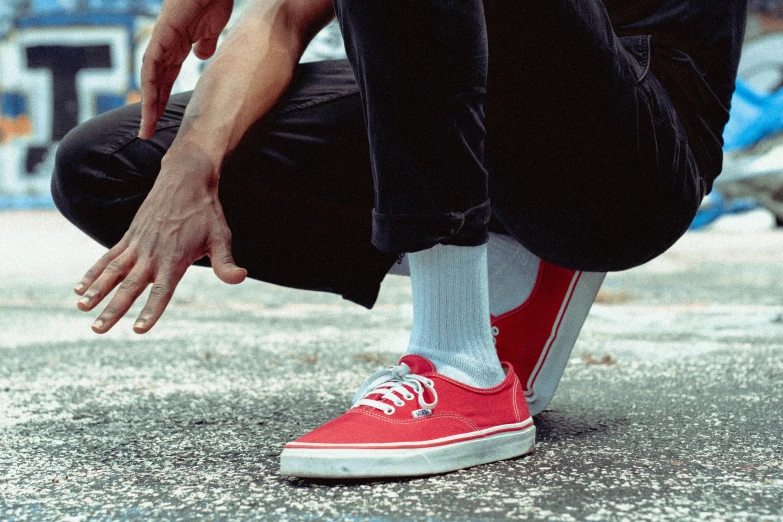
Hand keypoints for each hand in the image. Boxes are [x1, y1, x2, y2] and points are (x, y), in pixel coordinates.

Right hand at [74, 146, 246, 333]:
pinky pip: (107, 257)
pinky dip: (93, 273)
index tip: (139, 329)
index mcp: (174, 260)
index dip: (151, 311)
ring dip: (97, 291)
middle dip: (113, 310)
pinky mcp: (129, 237)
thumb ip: (225, 263)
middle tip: (97, 330)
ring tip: (81, 309)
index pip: (161, 291)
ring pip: (112, 272)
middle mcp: (152, 255)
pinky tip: (80, 289)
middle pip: (130, 287)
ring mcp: (137, 245)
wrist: (186, 180)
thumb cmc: (206, 214)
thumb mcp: (221, 238)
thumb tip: (239, 278)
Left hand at [139, 0, 234, 138]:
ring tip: (147, 126)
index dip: (161, 100)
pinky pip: (152, 65)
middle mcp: (165, 47)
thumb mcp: (211, 30)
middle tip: (147, 133)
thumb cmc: (212, 0)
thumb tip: (202, 57)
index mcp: (177, 48)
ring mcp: (161, 41)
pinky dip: (149, 85)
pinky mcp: (162, 35)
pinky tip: (149, 103)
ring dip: (147, 104)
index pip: (165, 80)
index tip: (160, 121)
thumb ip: (205, 44)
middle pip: (154, 84)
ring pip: (149, 79)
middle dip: (150, 109)